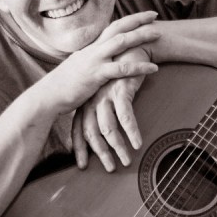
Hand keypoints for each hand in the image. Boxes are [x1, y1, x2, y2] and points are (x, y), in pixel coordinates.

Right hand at [37, 11, 158, 116]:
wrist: (48, 96)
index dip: (129, 20)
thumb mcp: (80, 68)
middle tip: (155, 15)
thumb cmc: (65, 86)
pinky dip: (139, 67)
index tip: (145, 16)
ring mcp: (94, 61)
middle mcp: (94, 50)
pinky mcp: (96, 76)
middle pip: (118, 28)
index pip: (113, 27)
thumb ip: (93, 61)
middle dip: (137, 20)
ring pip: (121, 43)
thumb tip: (104, 59)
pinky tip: (154, 67)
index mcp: (91, 47)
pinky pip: (121, 69)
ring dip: (140, 37)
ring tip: (158, 34)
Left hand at [72, 47, 149, 171]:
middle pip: (92, 131)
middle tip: (111, 169)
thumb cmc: (121, 73)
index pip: (79, 128)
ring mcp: (106, 94)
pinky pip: (125, 116)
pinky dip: (131, 132)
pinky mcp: (121, 89)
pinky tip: (138, 143)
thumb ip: (102, 108)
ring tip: (127, 161)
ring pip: (108, 127)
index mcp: (87, 100)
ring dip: (118, 147)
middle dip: (101, 153)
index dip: (80, 148)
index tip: (82, 166)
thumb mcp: (108, 91)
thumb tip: (103, 132)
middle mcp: (94, 98)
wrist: (134, 47)